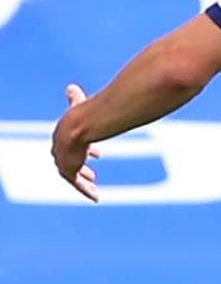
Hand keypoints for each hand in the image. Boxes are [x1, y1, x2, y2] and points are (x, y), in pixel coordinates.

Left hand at [51, 84, 100, 202]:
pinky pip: (77, 185)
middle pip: (68, 163)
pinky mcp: (68, 170)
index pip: (70, 145)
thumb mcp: (79, 105)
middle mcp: (60, 149)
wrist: (80, 124)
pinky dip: (85, 191)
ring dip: (84, 182)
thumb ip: (75, 99)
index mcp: (63, 135)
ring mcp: (63, 161)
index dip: (83, 149)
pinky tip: (96, 197)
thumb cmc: (83, 112)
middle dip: (80, 168)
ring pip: (73, 176)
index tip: (97, 153)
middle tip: (92, 174)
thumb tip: (70, 87)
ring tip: (94, 188)